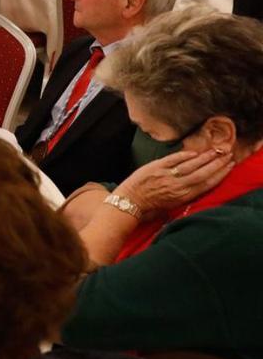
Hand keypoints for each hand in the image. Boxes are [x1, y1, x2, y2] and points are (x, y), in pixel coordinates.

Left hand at [115, 149, 233, 216]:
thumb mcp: (172, 205)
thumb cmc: (150, 207)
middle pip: (203, 173)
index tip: (229, 166)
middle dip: (217, 164)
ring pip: (191, 164)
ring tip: (215, 151)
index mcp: (183, 196)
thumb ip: (185, 194)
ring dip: (205, 157)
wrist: (129, 202)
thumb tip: (198, 185)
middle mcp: (177, 186)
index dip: (220, 174)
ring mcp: (166, 175)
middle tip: (227, 155)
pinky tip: (194, 152)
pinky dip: (185, 155)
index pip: (206, 184)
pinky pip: (174, 159)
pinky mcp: (156, 167)